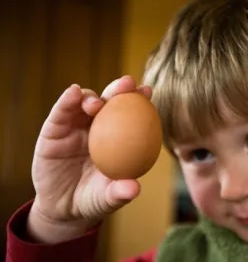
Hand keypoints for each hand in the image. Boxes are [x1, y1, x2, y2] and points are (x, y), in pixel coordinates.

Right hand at [27, 76, 151, 242]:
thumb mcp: (107, 198)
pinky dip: (66, 101)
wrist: (63, 208)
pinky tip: (73, 93)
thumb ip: (119, 193)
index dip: (139, 101)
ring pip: (85, 103)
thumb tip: (134, 188)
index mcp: (118, 138)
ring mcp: (76, 126)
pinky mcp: (54, 130)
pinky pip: (60, 113)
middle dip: (120, 88)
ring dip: (92, 97)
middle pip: (110, 102)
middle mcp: (99, 127)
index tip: (148, 91)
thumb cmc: (93, 200)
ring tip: (97, 104)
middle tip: (128, 83)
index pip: (131, 115)